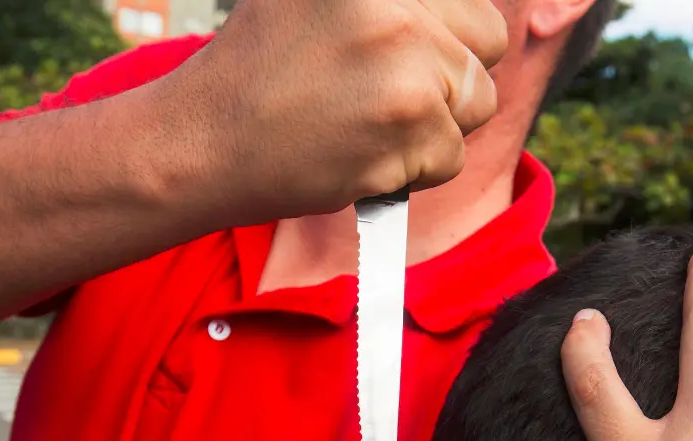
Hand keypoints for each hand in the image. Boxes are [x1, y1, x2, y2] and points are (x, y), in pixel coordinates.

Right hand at [148, 0, 505, 220]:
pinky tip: (364, 156)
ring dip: (436, 127)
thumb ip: (387, 3)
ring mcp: (404, 61)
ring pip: (477, 103)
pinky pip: (452, 156)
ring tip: (371, 125)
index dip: (445, 33)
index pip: (470, 1)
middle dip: (450, 79)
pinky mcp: (406, 125)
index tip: (408, 61)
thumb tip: (448, 14)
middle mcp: (395, 5)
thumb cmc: (258, 73)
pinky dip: (416, 171)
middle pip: (487, 43)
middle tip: (387, 95)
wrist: (204, 143)